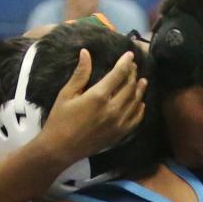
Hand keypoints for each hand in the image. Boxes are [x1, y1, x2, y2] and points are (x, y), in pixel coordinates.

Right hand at [40, 49, 146, 164]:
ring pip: (135, 102)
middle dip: (133, 74)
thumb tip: (86, 52)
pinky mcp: (119, 135)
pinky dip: (140, 110)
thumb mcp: (66, 94)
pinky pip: (135, 120)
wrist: (61, 149)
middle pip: (129, 86)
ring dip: (139, 90)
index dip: (125, 62)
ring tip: (142, 81)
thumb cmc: (60, 120)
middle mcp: (112, 109)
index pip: (118, 74)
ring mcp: (118, 123)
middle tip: (134, 67)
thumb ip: (80, 74)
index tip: (130, 55)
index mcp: (98, 96)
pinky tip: (140, 104)